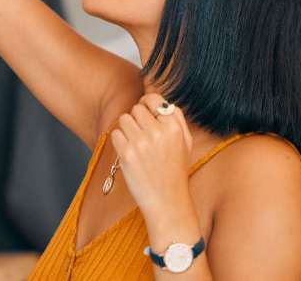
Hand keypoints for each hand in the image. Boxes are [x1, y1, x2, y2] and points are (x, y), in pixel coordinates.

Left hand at [108, 94, 193, 213]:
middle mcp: (158, 132)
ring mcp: (141, 143)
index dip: (147, 104)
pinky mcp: (127, 154)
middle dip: (137, 120)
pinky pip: (115, 134)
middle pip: (136, 109)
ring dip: (127, 130)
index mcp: (174, 128)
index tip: (146, 113)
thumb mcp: (186, 142)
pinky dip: (119, 142)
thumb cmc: (175, 170)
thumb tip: (160, 101)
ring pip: (124, 119)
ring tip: (137, 145)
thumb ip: (176, 119)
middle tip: (143, 136)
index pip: (153, 99)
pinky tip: (130, 153)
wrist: (167, 200)